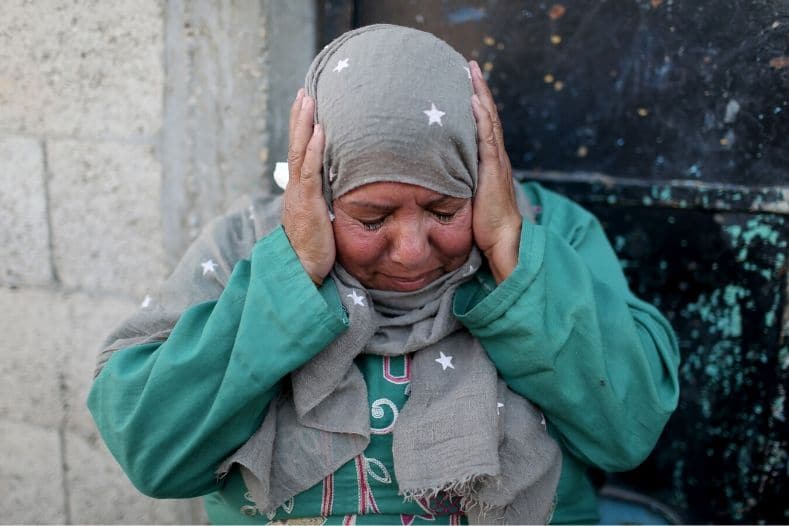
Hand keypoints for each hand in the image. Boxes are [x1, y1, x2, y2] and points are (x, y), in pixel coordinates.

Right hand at [281, 89, 335, 284]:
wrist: (304, 271)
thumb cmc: (316, 248)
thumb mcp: (324, 218)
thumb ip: (330, 202)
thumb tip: (345, 189)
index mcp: (300, 190)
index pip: (300, 152)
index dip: (302, 128)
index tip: (307, 105)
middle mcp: (296, 188)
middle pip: (296, 145)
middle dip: (300, 117)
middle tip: (305, 92)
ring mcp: (300, 194)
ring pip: (299, 152)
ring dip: (303, 125)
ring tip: (308, 100)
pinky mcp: (307, 204)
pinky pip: (309, 172)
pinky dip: (313, 151)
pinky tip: (318, 133)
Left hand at [469, 61, 522, 283]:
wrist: (503, 242)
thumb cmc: (484, 228)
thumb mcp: (466, 200)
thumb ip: (456, 185)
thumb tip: (434, 180)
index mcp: (490, 163)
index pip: (483, 127)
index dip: (476, 104)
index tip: (466, 84)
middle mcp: (495, 158)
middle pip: (488, 116)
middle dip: (479, 90)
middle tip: (470, 66)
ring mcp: (496, 162)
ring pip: (489, 120)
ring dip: (481, 95)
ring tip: (473, 72)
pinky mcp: (493, 170)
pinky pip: (487, 137)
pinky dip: (482, 117)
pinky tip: (474, 101)